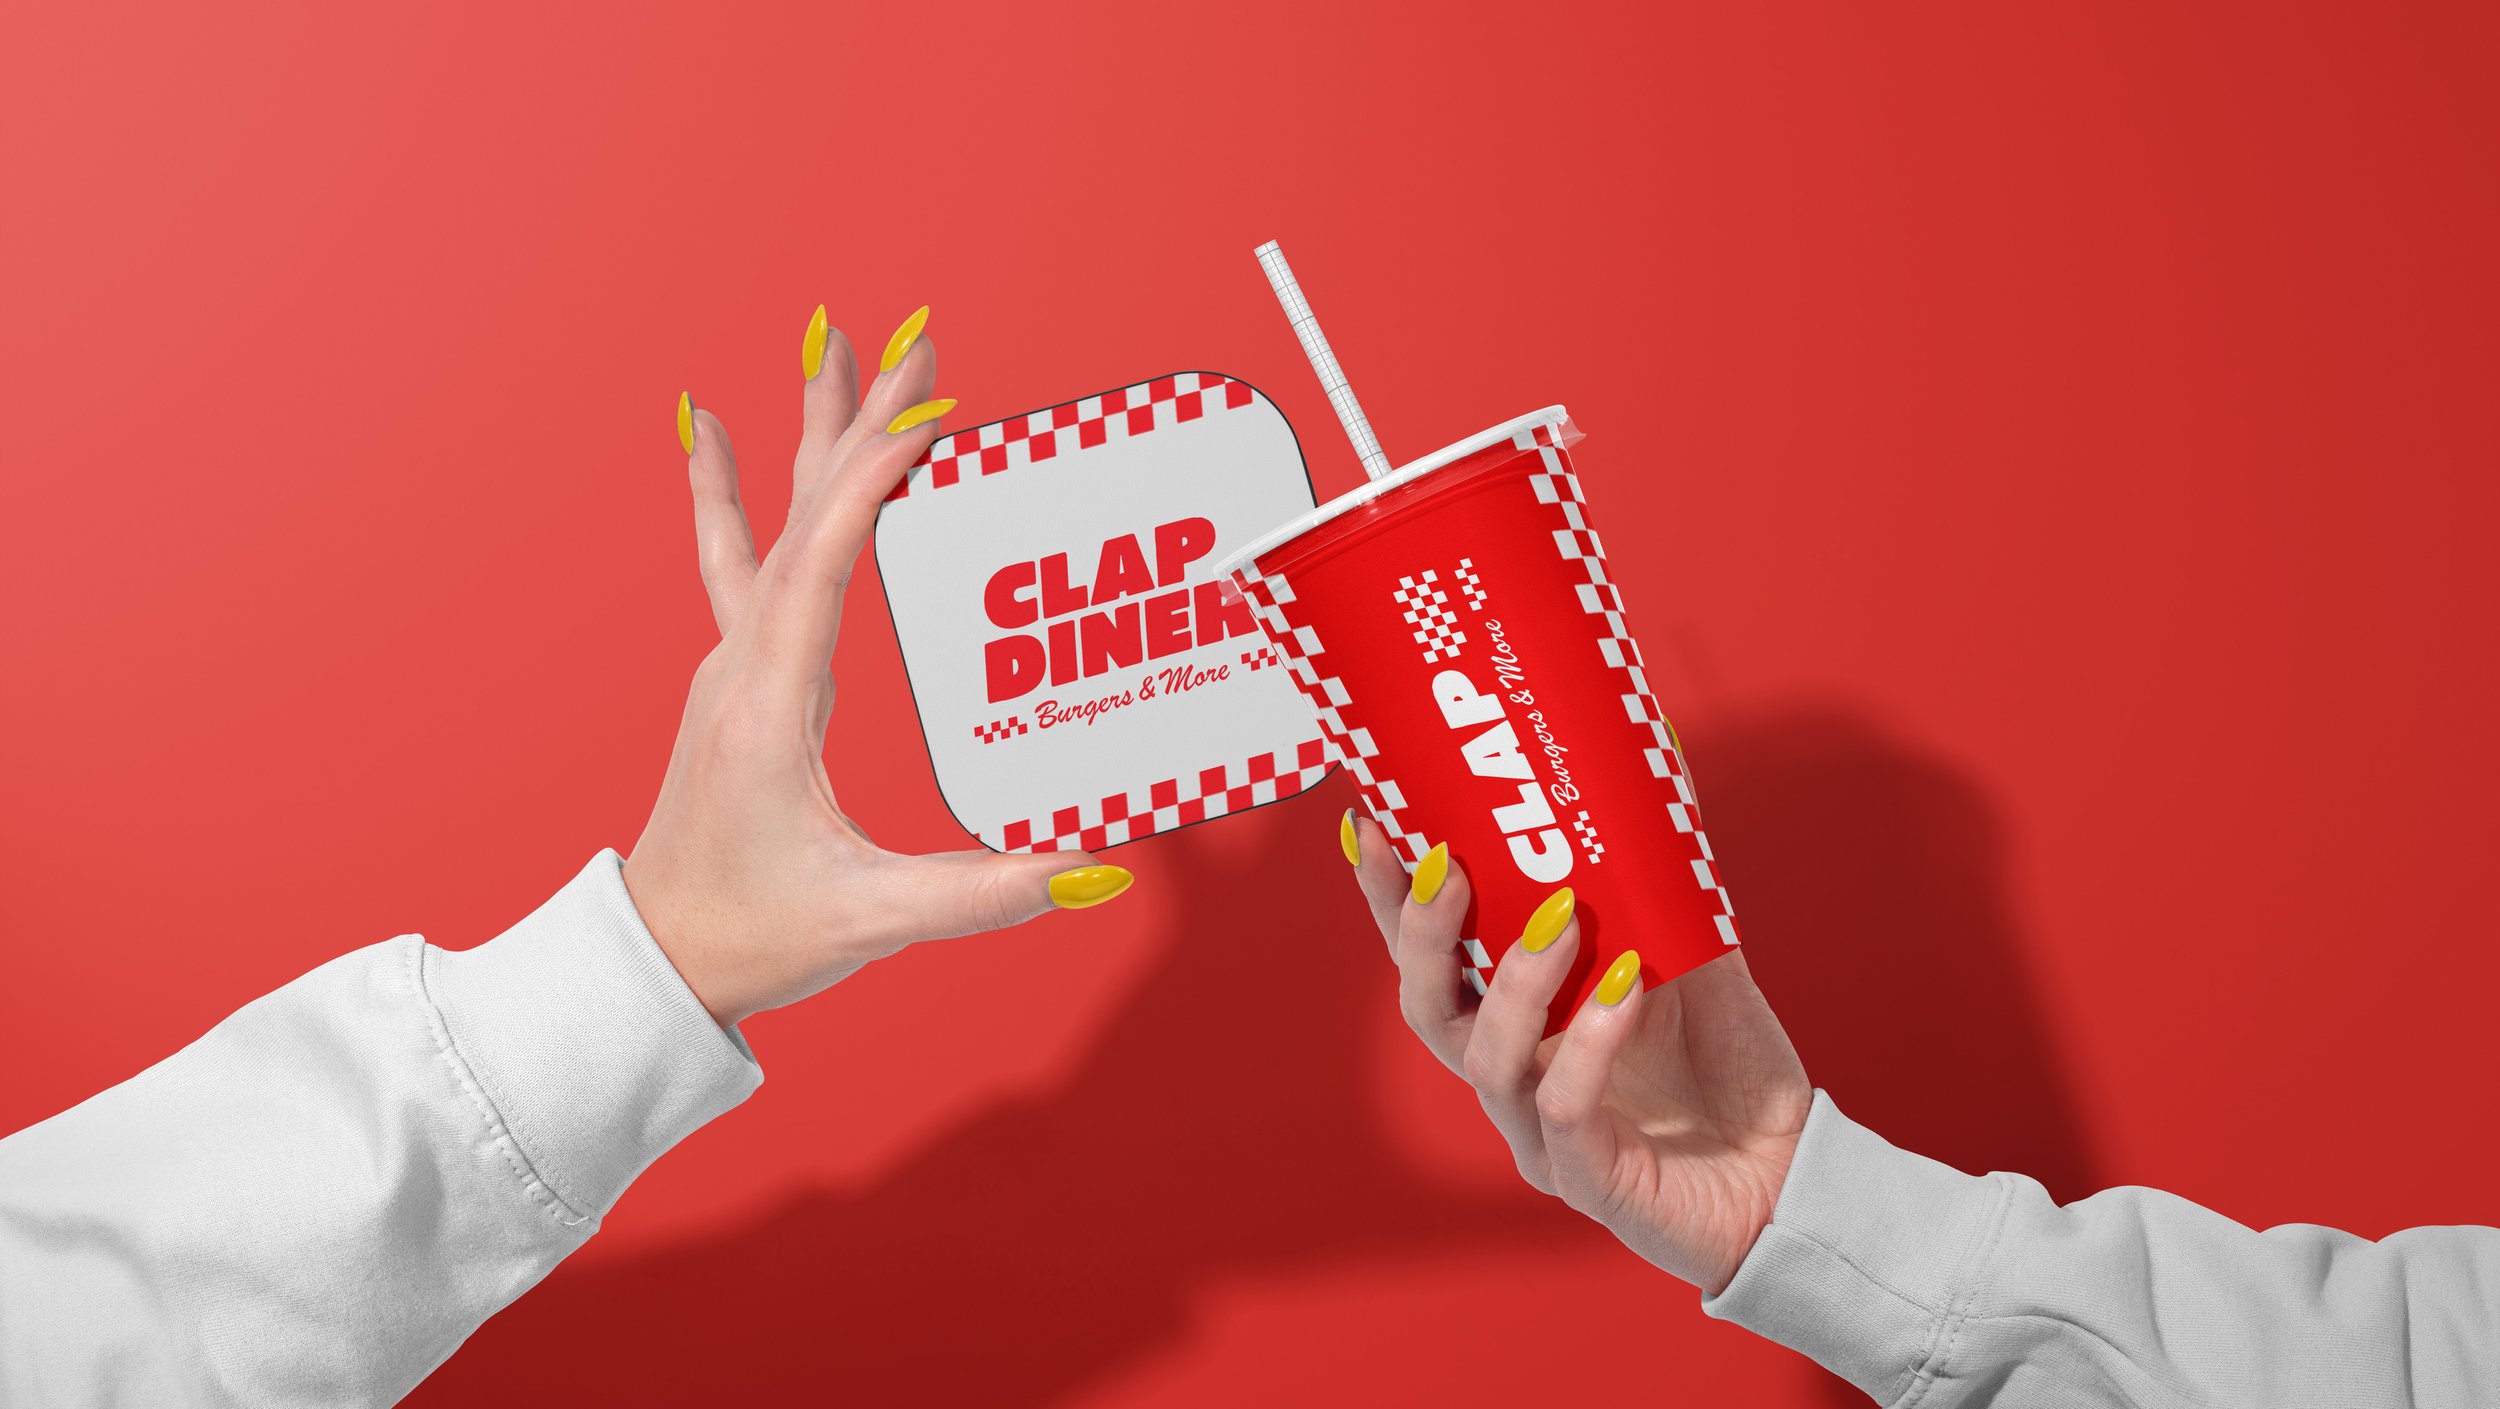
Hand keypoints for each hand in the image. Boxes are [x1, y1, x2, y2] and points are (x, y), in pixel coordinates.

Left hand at [621, 306, 1132, 1027]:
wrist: (657, 957)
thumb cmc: (751, 933)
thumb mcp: (870, 919)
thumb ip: (981, 894)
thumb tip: (1090, 865)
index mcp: (770, 704)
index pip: (824, 561)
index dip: (873, 479)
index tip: (925, 409)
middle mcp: (743, 665)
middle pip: (802, 514)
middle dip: (858, 422)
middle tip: (905, 337)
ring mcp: (734, 665)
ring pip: (771, 524)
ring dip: (807, 435)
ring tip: (832, 349)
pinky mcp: (739, 678)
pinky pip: (737, 557)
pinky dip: (735, 488)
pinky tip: (715, 432)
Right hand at [1346, 818, 1810, 1293]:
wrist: (1794, 1175)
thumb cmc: (1733, 1072)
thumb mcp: (1694, 962)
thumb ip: (1659, 896)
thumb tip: (1649, 790)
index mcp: (1521, 1028)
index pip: (1434, 960)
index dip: (1393, 899)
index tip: (1375, 824)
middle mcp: (1514, 1082)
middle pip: (1428, 1010)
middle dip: (1424, 933)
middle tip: (1450, 865)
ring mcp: (1541, 1136)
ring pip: (1486, 1059)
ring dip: (1516, 979)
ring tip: (1560, 913)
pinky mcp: (1589, 1180)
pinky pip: (1564, 1109)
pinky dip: (1587, 1043)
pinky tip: (1624, 989)